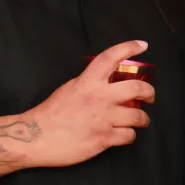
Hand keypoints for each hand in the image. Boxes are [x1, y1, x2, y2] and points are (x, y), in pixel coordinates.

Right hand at [19, 40, 154, 167]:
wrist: (35, 137)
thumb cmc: (50, 113)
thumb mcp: (69, 88)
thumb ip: (89, 83)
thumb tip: (106, 81)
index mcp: (88, 82)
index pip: (111, 57)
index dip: (129, 48)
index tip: (142, 45)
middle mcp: (99, 97)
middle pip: (137, 88)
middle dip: (150, 92)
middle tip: (150, 97)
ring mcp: (103, 119)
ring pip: (138, 116)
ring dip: (143, 118)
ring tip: (140, 120)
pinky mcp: (104, 138)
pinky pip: (129, 136)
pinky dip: (129, 135)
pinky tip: (124, 135)